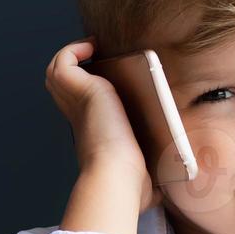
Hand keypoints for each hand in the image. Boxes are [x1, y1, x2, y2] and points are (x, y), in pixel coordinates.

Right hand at [45, 38, 163, 214]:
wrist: (120, 176)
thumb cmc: (130, 183)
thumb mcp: (144, 173)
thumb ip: (155, 171)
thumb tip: (177, 184)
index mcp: (92, 130)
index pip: (80, 103)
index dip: (86, 87)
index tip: (105, 79)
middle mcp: (79, 115)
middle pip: (63, 83)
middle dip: (76, 66)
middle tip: (96, 58)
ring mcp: (77, 102)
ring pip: (58, 70)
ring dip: (71, 55)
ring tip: (92, 49)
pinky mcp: (83, 89)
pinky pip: (64, 61)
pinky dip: (73, 50)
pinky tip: (93, 49)